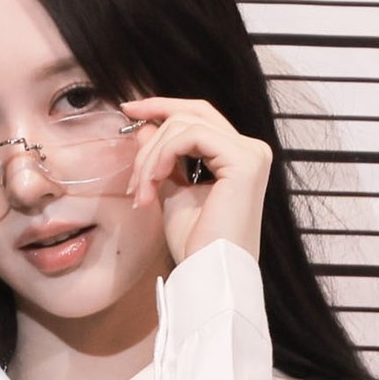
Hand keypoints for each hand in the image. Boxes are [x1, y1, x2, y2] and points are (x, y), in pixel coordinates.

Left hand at [119, 96, 271, 264]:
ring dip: (151, 155)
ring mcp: (251, 153)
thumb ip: (163, 157)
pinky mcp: (244, 160)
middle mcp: (251, 149)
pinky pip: (190, 136)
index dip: (163, 107)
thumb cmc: (195, 242)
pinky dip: (163, 156)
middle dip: (151, 128)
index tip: (128, 110)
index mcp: (238, 156)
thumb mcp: (171, 189)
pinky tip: (154, 183)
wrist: (208, 272)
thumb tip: (145, 126)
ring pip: (186, 124)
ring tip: (141, 190)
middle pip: (192, 113)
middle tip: (129, 163)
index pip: (199, 117)